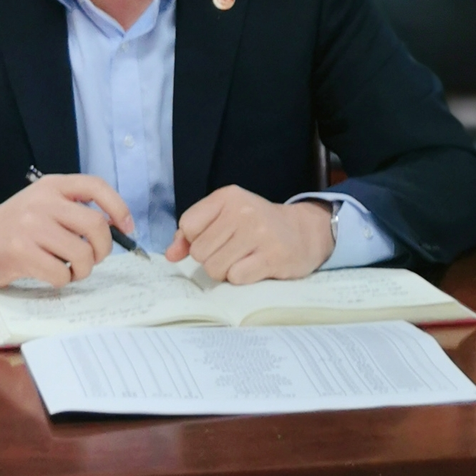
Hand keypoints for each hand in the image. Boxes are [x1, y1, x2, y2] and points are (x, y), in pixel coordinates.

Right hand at [0, 174, 133, 286]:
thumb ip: (75, 209)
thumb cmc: (19, 225)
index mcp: (53, 185)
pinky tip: (53, 274)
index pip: (96, 186)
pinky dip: (64, 280)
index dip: (118, 207)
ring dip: (84, 269)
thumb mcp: (45, 204)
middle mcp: (43, 202)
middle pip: (95, 225)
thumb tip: (118, 229)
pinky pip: (61, 273)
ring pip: (81, 253)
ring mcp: (31, 226)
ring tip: (72, 269)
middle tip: (95, 258)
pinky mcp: (21, 252)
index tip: (127, 228)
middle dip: (103, 248)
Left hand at [164, 186, 333, 283]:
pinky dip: (241, 278)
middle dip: (212, 258)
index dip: (195, 240)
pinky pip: (236, 277)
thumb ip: (193, 234)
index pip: (188, 225)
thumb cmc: (257, 226)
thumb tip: (170, 255)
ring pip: (215, 268)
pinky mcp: (272, 256)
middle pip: (200, 251)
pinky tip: (254, 267)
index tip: (214, 238)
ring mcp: (259, 233)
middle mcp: (242, 211)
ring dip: (225, 271)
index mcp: (227, 197)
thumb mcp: (225, 218)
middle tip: (233, 251)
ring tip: (242, 259)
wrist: (304, 232)